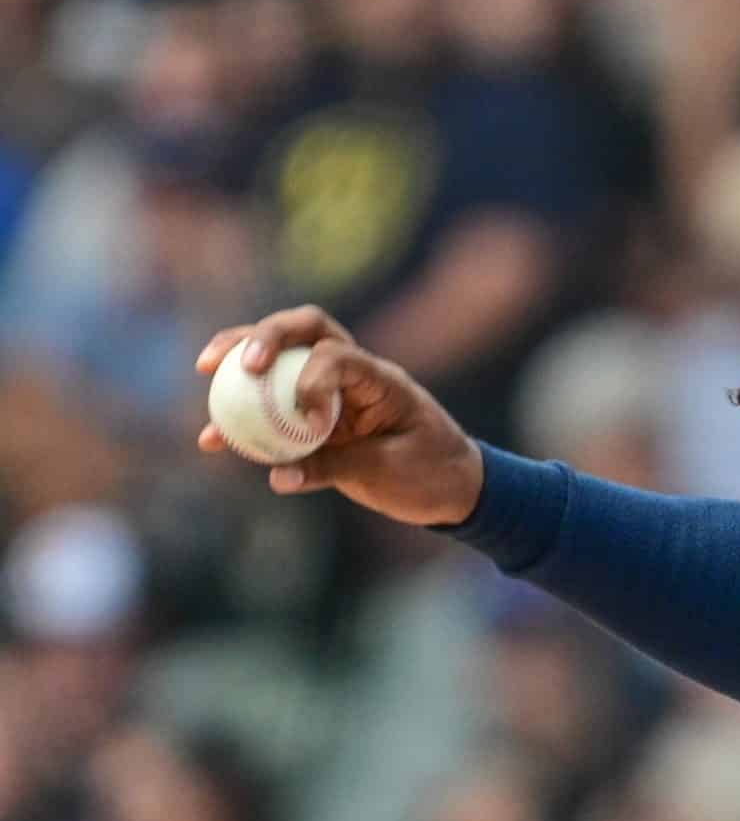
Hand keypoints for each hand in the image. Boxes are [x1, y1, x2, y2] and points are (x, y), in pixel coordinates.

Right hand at [195, 306, 484, 526]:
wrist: (454, 489)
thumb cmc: (433, 473)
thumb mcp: (390, 471)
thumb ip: (335, 467)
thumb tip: (277, 475)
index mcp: (380, 379)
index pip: (335, 354)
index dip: (311, 377)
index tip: (308, 417)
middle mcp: (352, 376)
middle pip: (302, 331)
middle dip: (262, 336)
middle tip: (231, 360)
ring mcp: (331, 395)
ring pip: (280, 362)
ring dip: (239, 362)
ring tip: (205, 371)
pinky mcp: (316, 423)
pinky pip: (273, 415)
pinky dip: (242, 422)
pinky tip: (211, 441)